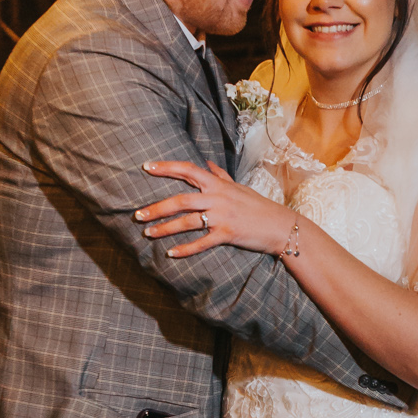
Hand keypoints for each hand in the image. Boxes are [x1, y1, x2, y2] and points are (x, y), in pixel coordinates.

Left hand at [136, 159, 291, 257]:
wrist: (280, 225)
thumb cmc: (258, 205)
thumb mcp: (239, 187)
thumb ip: (221, 176)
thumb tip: (209, 163)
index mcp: (218, 184)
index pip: (188, 169)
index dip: (166, 167)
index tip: (146, 166)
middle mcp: (217, 198)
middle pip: (180, 200)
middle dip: (156, 207)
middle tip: (137, 215)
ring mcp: (222, 216)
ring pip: (187, 222)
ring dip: (165, 228)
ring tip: (148, 233)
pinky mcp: (227, 234)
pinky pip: (202, 242)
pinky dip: (185, 249)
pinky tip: (170, 253)